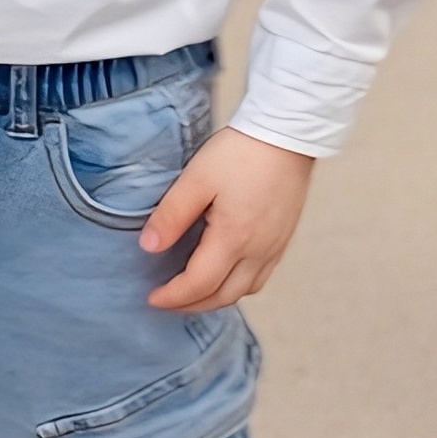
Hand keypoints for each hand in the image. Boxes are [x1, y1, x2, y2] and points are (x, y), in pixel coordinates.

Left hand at [140, 129, 313, 312]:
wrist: (287, 133)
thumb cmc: (241, 152)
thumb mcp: (196, 178)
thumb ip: (171, 215)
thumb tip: (148, 247)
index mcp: (234, 238)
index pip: (199, 284)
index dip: (173, 296)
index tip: (152, 298)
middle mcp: (259, 250)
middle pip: (224, 296)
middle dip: (192, 305)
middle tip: (167, 301)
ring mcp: (275, 246)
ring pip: (245, 290)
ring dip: (216, 298)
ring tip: (192, 292)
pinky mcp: (283, 237)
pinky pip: (261, 276)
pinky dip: (237, 285)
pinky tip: (223, 273)